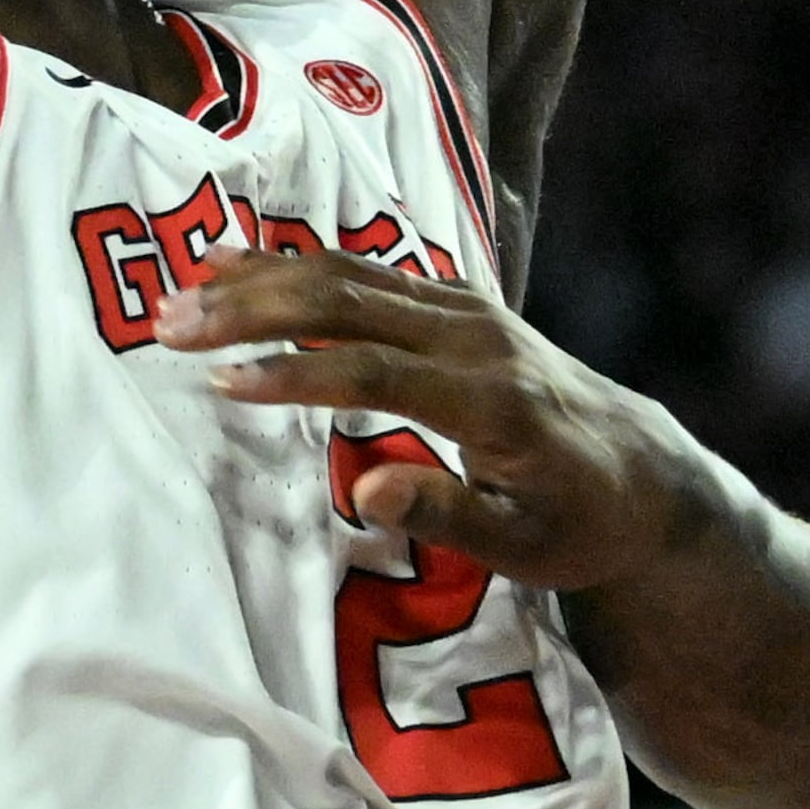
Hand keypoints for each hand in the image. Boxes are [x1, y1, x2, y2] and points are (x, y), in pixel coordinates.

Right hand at [151, 246, 719, 574]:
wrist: (643, 471)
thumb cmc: (577, 523)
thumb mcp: (523, 547)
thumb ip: (447, 513)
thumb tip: (366, 489)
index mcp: (491, 400)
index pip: (375, 373)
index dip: (295, 372)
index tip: (219, 380)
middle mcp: (477, 338)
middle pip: (349, 302)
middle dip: (253, 307)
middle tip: (167, 321)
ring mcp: (469, 311)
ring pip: (351, 274)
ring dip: (263, 278)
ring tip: (183, 287)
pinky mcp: (458, 303)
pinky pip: (367, 272)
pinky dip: (298, 265)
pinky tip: (238, 261)